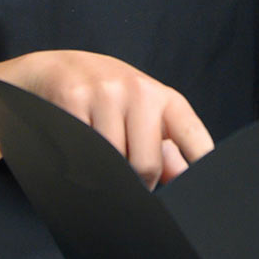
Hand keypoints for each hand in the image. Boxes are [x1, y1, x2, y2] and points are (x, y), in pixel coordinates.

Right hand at [0, 51, 214, 187]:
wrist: (56, 68)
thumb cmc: (109, 98)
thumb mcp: (143, 114)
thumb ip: (165, 149)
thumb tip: (182, 179)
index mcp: (163, 98)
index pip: (192, 137)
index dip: (201, 166)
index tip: (202, 191)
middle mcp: (139, 90)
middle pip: (146, 166)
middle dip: (136, 185)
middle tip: (126, 182)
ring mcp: (106, 93)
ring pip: (111, 163)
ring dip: (103, 176)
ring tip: (98, 162)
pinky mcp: (73, 98)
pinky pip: (80, 153)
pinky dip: (77, 164)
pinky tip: (75, 152)